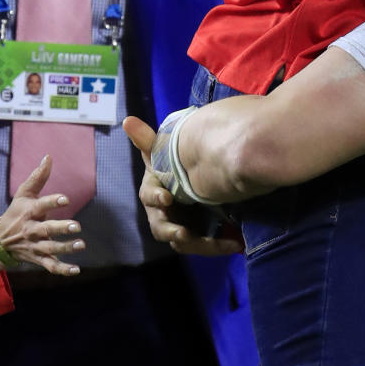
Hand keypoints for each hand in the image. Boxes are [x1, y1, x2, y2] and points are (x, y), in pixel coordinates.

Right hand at [0, 156, 85, 274]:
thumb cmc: (16, 212)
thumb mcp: (24, 194)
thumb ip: (38, 177)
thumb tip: (49, 156)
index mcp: (29, 212)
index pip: (41, 206)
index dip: (53, 202)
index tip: (65, 199)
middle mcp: (32, 230)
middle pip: (47, 230)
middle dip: (61, 228)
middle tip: (77, 226)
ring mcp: (36, 246)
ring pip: (51, 248)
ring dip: (66, 248)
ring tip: (81, 245)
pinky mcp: (39, 258)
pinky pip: (51, 266)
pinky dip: (63, 270)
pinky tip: (76, 270)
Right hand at [123, 116, 241, 256]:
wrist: (190, 179)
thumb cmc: (171, 166)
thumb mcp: (162, 152)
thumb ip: (148, 140)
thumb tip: (128, 119)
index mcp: (154, 192)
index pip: (150, 196)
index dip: (156, 197)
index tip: (166, 197)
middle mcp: (162, 214)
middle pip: (162, 227)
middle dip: (172, 231)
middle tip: (183, 233)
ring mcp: (179, 226)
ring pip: (183, 242)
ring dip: (200, 244)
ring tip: (221, 243)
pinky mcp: (196, 235)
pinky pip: (203, 245)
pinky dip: (218, 245)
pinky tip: (236, 243)